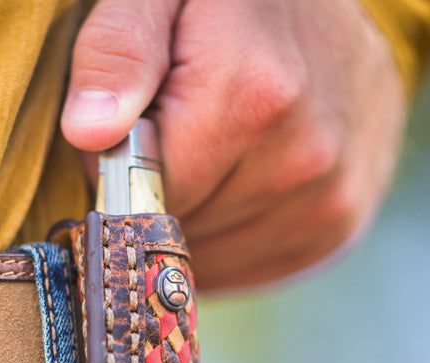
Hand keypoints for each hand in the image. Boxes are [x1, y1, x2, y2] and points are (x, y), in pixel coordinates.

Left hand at [60, 0, 407, 291]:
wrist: (321, 9)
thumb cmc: (228, 2)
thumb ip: (117, 52)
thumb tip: (89, 131)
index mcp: (254, 99)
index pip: (146, 194)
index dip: (124, 168)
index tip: (141, 124)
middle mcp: (307, 158)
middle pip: (182, 231)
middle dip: (162, 193)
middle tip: (181, 131)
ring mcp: (332, 200)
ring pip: (214, 258)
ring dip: (195, 221)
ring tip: (212, 153)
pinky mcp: (340, 227)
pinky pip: (252, 268)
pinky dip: (228, 241)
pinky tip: (233, 186)